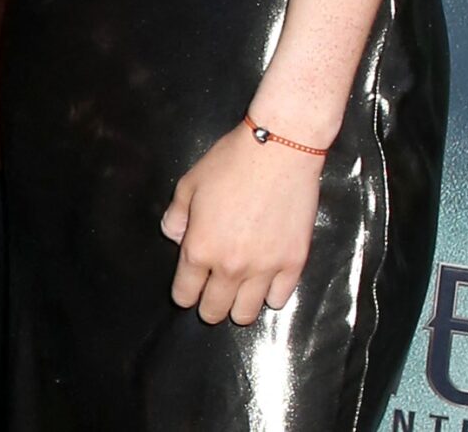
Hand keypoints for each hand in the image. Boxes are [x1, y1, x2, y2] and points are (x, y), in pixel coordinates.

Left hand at [161, 122, 320, 325]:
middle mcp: (231, 267)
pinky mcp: (293, 264)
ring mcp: (265, 269)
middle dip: (208, 307)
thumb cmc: (229, 164)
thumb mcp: (189, 184)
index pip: (185, 293)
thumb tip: (174, 237)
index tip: (187, 291)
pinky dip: (270, 296)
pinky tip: (266, 283)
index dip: (183, 295)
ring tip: (238, 295)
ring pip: (247, 314)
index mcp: (200, 249)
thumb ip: (176, 216)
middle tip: (211, 296)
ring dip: (238, 308)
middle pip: (215, 310)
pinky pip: (280, 299)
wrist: (279, 152)